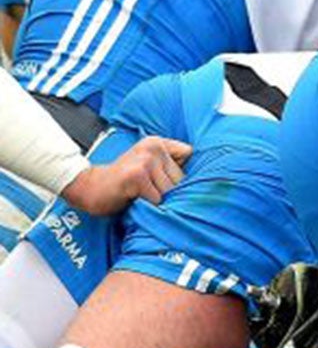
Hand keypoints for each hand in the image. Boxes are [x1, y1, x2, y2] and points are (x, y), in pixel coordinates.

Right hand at [61, 135, 189, 215]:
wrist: (87, 187)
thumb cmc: (122, 182)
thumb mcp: (148, 166)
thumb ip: (169, 166)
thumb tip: (200, 181)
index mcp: (157, 142)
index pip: (188, 155)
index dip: (180, 173)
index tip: (169, 181)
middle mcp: (153, 147)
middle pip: (181, 177)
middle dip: (169, 191)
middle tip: (149, 193)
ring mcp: (145, 160)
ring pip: (170, 190)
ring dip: (158, 200)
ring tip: (141, 196)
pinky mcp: (137, 176)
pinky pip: (157, 198)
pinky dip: (148, 205)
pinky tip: (134, 199)